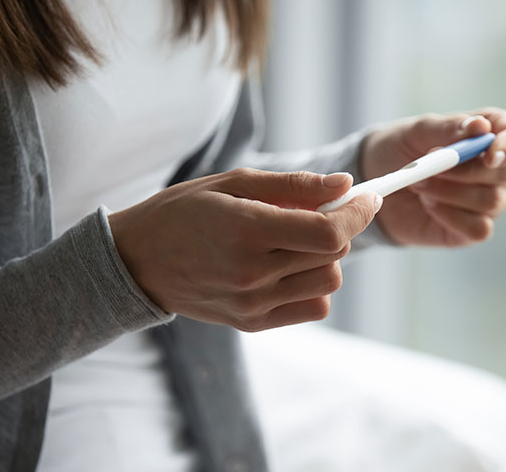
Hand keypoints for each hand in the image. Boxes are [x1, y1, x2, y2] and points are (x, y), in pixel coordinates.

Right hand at [109, 169, 381, 331]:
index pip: (328, 231)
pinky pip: (312, 307)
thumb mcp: (233, 183)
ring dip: (326, 257)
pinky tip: (290, 266)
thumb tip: (345, 183)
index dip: (357, 212)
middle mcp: (252, 273)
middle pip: (334, 255)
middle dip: (340, 227)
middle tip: (321, 209)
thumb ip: (294, 186)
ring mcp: (253, 303)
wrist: (137, 261)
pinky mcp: (252, 322)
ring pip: (328, 282)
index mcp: (247, 231)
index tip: (368, 196)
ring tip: (296, 239)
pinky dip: (313, 284)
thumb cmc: (184, 211)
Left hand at [360, 108, 505, 245]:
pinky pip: (479, 228)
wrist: (375, 182)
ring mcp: (489, 200)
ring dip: (450, 192)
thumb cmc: (402, 148)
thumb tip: (481, 127)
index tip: (488, 153)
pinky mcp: (474, 228)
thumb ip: (450, 128)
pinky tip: (430, 205)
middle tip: (428, 167)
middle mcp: (498, 168)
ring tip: (420, 184)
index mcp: (495, 133)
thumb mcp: (419, 130)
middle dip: (465, 171)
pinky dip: (450, 216)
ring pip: (492, 201)